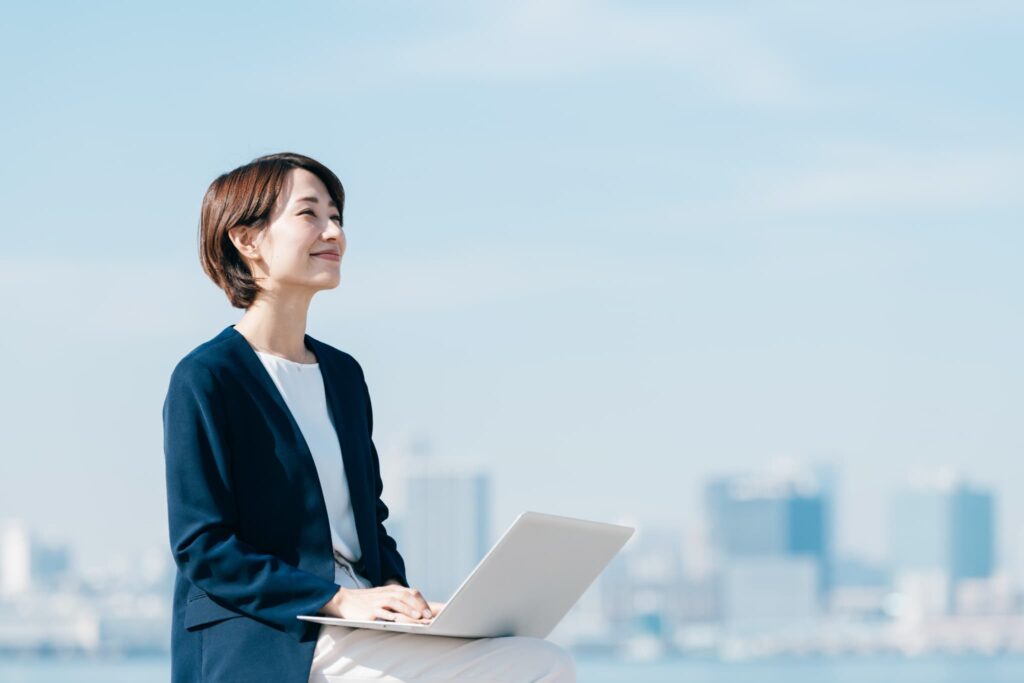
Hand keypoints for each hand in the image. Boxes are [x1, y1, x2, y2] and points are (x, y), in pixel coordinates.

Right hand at [320, 584, 435, 622]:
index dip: (421, 601)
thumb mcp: (382, 597)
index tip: (429, 611)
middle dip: (419, 606)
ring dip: (408, 610)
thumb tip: (415, 609)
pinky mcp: (369, 611)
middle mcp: (385, 594)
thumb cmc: (366, 601)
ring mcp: (377, 601)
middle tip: (428, 616)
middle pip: (406, 596)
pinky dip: (391, 615)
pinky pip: (382, 612)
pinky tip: (399, 620)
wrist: (344, 600)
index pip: (410, 592)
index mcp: (390, 590)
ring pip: (396, 602)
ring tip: (418, 617)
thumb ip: (397, 600)